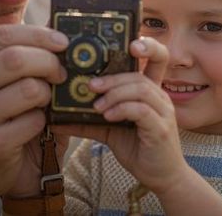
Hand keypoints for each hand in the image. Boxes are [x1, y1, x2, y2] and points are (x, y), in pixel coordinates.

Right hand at [0, 25, 68, 209]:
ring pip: (30, 88)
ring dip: (46, 92)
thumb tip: (49, 33)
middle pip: (16, 58)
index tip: (61, 41)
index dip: (37, 34)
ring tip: (43, 100)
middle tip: (60, 72)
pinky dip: (41, 120)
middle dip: (48, 61)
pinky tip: (31, 126)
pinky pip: (34, 120)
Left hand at [53, 37, 188, 194]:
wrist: (162, 178)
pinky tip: (107, 116)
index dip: (148, 45)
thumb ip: (89, 121)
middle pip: (139, 74)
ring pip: (140, 88)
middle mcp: (160, 97)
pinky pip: (141, 110)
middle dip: (113, 77)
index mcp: (150, 92)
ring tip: (96, 105)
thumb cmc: (139, 149)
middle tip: (91, 85)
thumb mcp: (110, 131)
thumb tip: (58, 116)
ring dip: (114, 93)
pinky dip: (121, 109)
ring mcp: (164, 112)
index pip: (157, 58)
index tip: (130, 44)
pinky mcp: (161, 128)